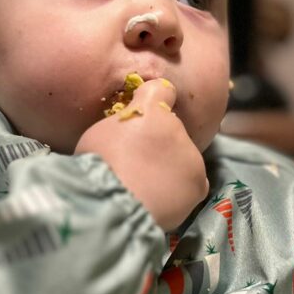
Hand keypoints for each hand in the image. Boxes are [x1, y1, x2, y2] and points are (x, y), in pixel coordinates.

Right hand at [74, 78, 207, 230]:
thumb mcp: (95, 136)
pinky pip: (190, 184)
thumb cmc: (96, 166)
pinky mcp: (197, 184)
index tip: (145, 114)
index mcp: (148, 108)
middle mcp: (176, 126)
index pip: (161, 90)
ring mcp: (190, 155)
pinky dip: (178, 191)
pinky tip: (159, 201)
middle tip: (136, 166)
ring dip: (169, 169)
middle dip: (158, 145)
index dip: (153, 100)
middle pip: (170, 132)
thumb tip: (123, 134)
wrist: (114, 203)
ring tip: (146, 188)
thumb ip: (117, 129)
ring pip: (182, 159)